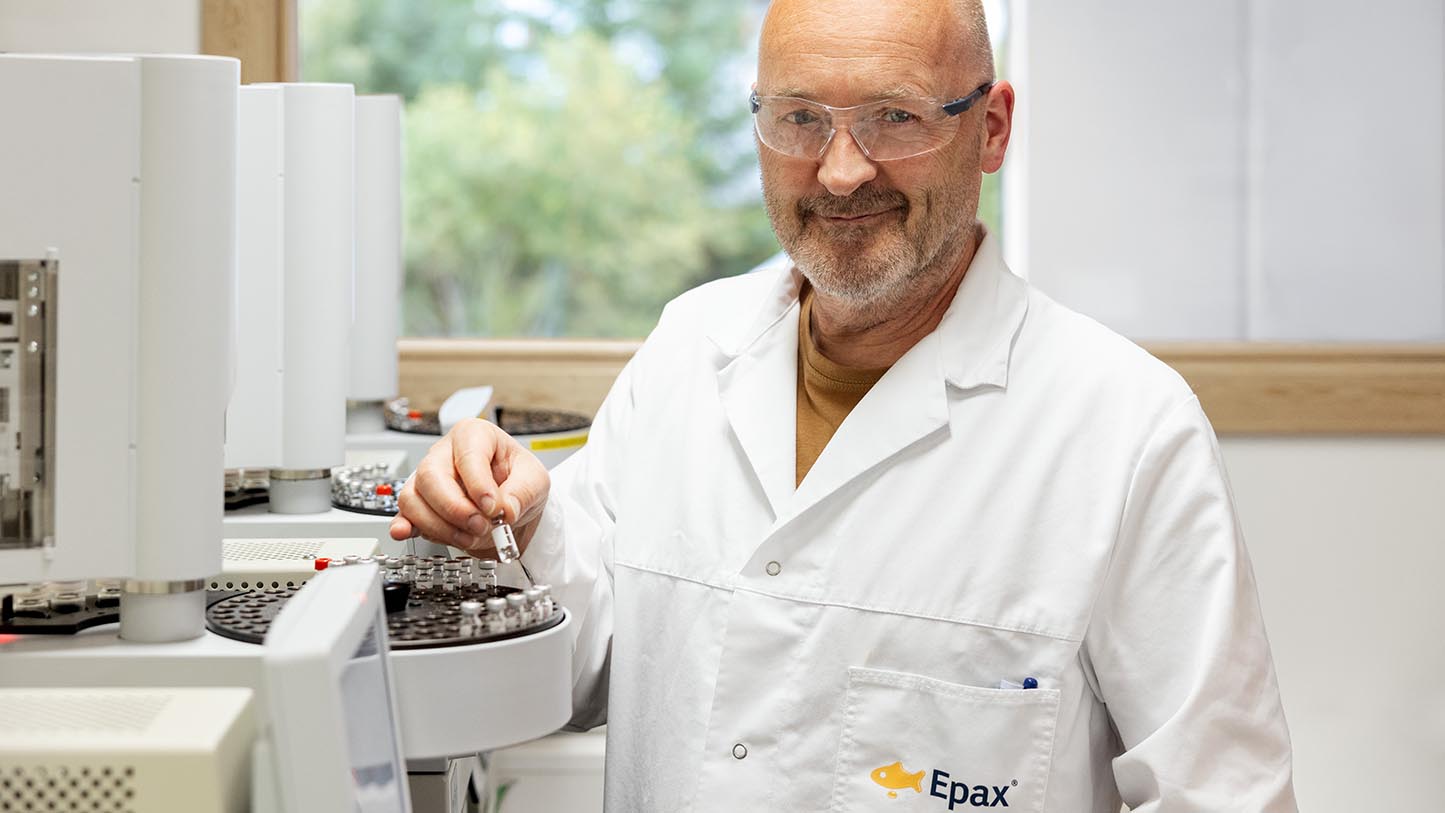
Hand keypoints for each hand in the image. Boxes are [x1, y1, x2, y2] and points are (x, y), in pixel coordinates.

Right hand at [390, 418, 549, 556]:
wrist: (510, 505)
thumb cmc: (518, 481)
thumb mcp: (535, 480)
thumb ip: (523, 493)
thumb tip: (505, 510)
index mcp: (474, 435)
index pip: (468, 453)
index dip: (478, 484)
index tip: (493, 507)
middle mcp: (444, 453)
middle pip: (431, 475)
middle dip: (455, 507)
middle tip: (480, 525)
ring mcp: (427, 479)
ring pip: (414, 497)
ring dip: (440, 525)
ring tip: (470, 536)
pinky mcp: (421, 505)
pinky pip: (404, 514)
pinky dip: (405, 526)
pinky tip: (407, 532)